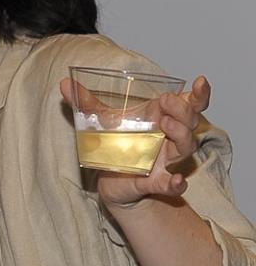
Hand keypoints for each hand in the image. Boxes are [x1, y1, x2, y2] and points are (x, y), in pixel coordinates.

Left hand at [61, 74, 211, 209]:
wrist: (109, 181)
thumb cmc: (115, 146)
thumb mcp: (100, 122)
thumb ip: (85, 102)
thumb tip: (64, 83)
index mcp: (160, 118)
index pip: (189, 103)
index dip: (199, 94)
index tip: (200, 81)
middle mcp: (169, 138)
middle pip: (189, 122)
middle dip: (183, 110)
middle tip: (166, 103)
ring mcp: (166, 160)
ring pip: (185, 147)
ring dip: (181, 135)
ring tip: (166, 125)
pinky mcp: (157, 182)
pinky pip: (172, 184)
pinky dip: (176, 183)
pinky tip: (177, 182)